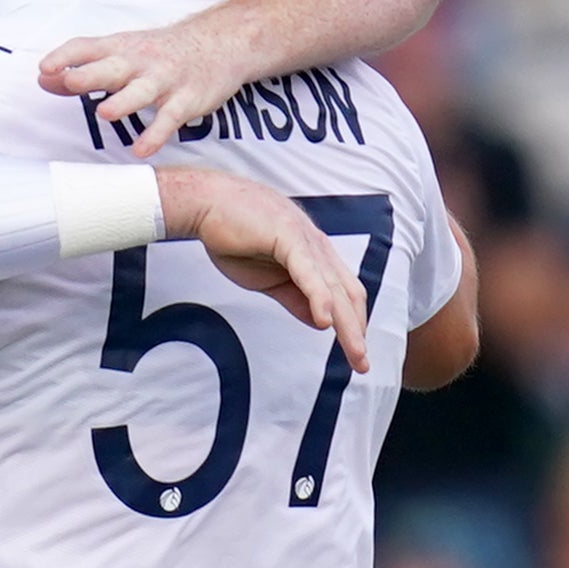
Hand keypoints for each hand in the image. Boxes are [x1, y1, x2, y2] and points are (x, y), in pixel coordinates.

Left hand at [42, 13, 255, 160]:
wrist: (221, 42)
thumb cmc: (161, 51)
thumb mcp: (123, 52)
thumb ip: (83, 67)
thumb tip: (44, 78)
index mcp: (121, 48)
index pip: (88, 47)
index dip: (66, 56)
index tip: (44, 68)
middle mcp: (140, 62)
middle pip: (112, 67)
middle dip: (90, 75)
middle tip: (69, 82)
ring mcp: (164, 80)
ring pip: (141, 91)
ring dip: (124, 102)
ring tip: (106, 113)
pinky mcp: (186, 99)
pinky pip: (169, 119)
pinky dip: (155, 134)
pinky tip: (141, 151)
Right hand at [162, 166, 370, 372]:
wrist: (207, 204)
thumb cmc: (234, 235)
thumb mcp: (268, 278)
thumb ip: (296, 298)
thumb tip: (320, 321)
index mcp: (314, 254)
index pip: (344, 293)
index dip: (353, 322)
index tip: (354, 352)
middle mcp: (317, 246)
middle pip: (347, 293)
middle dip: (356, 330)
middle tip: (361, 364)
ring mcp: (305, 240)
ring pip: (333, 288)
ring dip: (346, 323)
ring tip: (354, 352)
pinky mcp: (287, 236)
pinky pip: (308, 272)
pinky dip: (319, 297)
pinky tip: (325, 321)